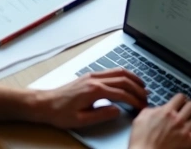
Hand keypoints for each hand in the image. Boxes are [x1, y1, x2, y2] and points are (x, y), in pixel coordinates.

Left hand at [30, 68, 148, 129]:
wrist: (44, 103)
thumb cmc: (60, 113)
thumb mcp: (81, 120)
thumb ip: (101, 115)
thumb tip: (117, 110)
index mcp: (94, 90)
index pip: (121, 93)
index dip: (134, 100)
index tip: (142, 106)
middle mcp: (95, 79)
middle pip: (124, 80)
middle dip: (138, 88)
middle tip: (146, 96)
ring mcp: (93, 75)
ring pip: (119, 71)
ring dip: (133, 78)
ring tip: (142, 86)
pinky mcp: (90, 75)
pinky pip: (112, 71)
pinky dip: (124, 74)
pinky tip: (128, 80)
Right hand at [128, 94, 190, 148]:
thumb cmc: (141, 140)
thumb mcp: (140, 118)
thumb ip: (150, 109)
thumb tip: (157, 108)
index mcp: (167, 112)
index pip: (180, 97)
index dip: (181, 98)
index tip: (181, 101)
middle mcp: (178, 119)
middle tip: (190, 107)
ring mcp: (185, 130)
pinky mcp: (189, 141)